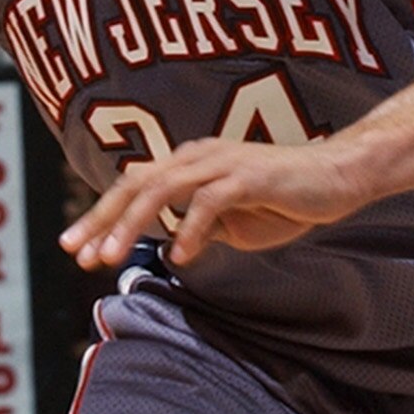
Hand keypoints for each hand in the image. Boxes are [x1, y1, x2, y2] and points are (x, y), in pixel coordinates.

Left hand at [59, 136, 365, 270]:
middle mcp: (199, 156)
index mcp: (190, 164)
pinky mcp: (249, 175)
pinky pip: (209, 202)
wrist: (339, 178)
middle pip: (135, 184)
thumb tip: (172, 246)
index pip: (134, 188)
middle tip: (75, 253)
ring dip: (131, 225)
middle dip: (100, 219)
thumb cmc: (286, 199)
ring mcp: (222, 162)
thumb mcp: (233, 222)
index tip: (77, 250)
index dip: (102, 218)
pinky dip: (190, 230)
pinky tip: (181, 256)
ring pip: (161, 189)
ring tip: (110, 257)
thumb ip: (201, 228)